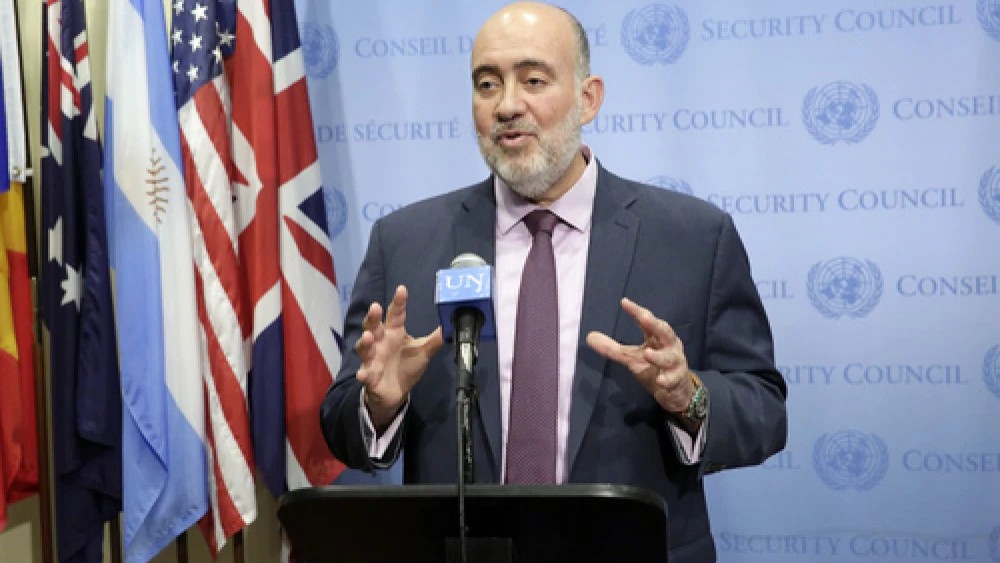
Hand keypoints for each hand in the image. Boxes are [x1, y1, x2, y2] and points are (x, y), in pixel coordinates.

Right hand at [355, 285, 442, 428]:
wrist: (396, 392)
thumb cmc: (407, 366)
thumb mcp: (424, 351)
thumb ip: (435, 339)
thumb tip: (451, 324)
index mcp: (394, 333)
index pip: (395, 314)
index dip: (398, 302)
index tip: (402, 290)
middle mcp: (380, 342)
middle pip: (373, 326)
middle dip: (373, 317)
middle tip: (375, 307)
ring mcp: (373, 359)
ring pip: (364, 347)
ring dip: (365, 342)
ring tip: (368, 336)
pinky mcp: (370, 376)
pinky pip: (365, 374)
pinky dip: (364, 374)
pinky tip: (363, 374)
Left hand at [586, 297, 694, 414]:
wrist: (675, 391)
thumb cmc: (655, 367)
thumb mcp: (631, 357)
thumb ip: (612, 349)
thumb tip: (589, 337)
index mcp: (657, 337)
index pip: (647, 321)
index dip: (637, 311)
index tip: (624, 302)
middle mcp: (669, 346)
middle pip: (665, 332)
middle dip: (655, 325)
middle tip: (644, 318)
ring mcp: (676, 362)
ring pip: (670, 357)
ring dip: (659, 356)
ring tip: (647, 354)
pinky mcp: (678, 379)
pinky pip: (673, 379)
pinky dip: (667, 380)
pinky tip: (660, 381)